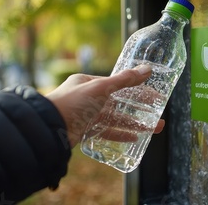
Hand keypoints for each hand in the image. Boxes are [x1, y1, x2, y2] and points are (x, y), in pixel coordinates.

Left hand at [46, 65, 164, 147]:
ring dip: (135, 123)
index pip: (118, 84)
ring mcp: (86, 115)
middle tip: (158, 113)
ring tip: (155, 128)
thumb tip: (147, 69)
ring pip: (116, 119)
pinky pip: (107, 132)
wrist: (49, 128)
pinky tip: (134, 137)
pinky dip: (120, 134)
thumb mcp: (101, 88)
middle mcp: (87, 98)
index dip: (137, 89)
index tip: (154, 94)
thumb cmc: (73, 103)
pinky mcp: (85, 131)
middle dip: (140, 109)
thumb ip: (125, 80)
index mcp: (88, 82)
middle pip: (119, 103)